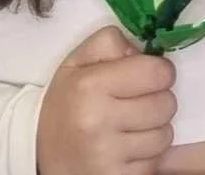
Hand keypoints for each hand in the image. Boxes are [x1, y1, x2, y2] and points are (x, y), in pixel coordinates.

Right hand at [37, 25, 176, 174]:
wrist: (38, 152)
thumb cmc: (67, 101)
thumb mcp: (79, 61)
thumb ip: (112, 42)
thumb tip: (146, 50)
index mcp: (90, 85)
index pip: (157, 72)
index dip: (161, 71)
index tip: (150, 76)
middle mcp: (98, 121)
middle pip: (166, 104)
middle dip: (159, 99)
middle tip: (140, 102)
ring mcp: (106, 156)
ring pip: (165, 135)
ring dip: (155, 129)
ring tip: (133, 126)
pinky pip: (154, 162)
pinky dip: (147, 155)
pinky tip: (128, 147)